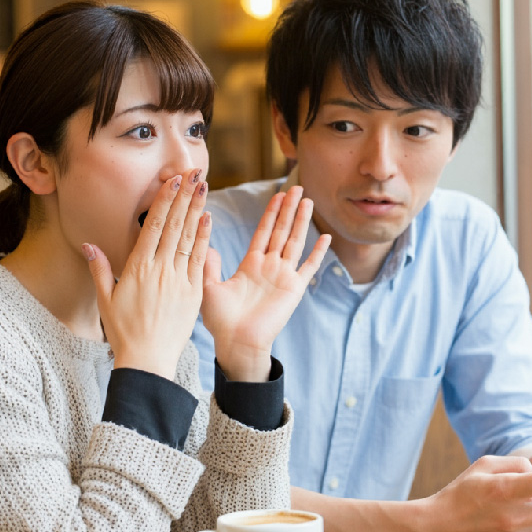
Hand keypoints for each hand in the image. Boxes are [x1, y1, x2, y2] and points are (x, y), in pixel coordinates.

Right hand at [85, 170, 209, 379]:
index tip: (171, 181)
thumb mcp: (106, 300)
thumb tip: (88, 245)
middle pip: (174, 225)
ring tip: (203, 186)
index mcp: (137, 268)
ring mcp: (179, 280)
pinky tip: (208, 218)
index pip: (152, 226)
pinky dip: (204, 238)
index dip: (163, 201)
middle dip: (184, 196)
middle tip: (194, 172)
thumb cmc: (124, 332)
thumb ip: (99, 269)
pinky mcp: (193, 293)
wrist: (148, 360)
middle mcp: (159, 270)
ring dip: (197, 210)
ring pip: (188, 238)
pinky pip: (199, 260)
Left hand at [201, 186, 329, 381]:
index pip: (263, 232)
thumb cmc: (221, 321)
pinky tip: (325, 237)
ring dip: (302, 221)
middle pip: (282, 231)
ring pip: (295, 242)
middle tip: (297, 187)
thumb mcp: (209, 288)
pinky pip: (308, 267)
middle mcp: (269, 267)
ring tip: (308, 201)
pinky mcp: (293, 289)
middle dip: (289, 209)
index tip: (278, 195)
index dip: (271, 213)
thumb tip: (206, 244)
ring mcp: (283, 277)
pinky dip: (317, 253)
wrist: (237, 343)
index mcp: (251, 265)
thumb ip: (210, 265)